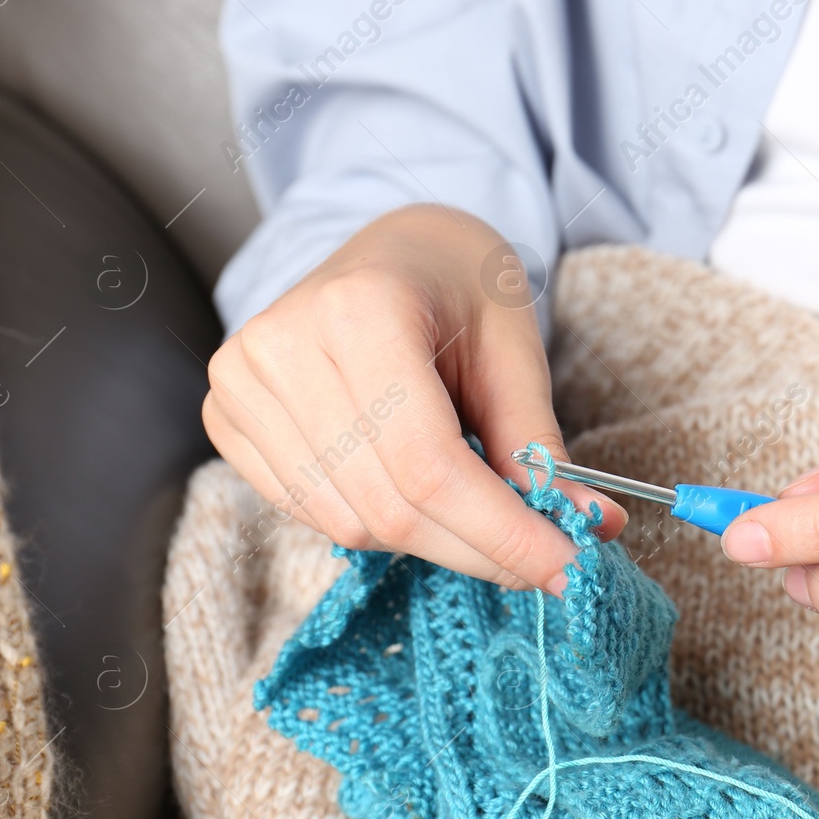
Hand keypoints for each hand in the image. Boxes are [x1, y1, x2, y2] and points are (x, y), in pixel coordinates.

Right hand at [203, 204, 624, 593]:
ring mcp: (240, 384)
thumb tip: (592, 529)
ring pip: (350, 523)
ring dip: (431, 540)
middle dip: (478, 549)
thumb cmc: (458, 287)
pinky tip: (415, 488)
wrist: (392, 250)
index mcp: (359, 310)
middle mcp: (282, 346)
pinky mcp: (226, 417)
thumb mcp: (514, 350)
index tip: (568, 569)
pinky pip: (312, 512)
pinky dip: (379, 522)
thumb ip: (540, 447)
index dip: (501, 534)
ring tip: (478, 505)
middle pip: (388, 505)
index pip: (430, 466)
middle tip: (546, 561)